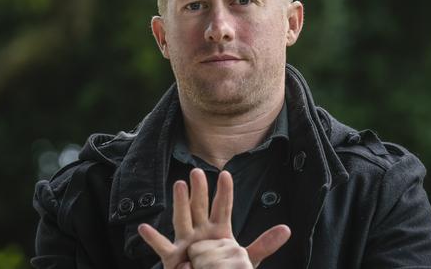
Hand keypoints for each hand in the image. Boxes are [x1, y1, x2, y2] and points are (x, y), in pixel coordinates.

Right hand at [138, 168, 290, 268]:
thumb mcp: (246, 259)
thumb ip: (264, 244)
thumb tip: (287, 230)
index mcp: (219, 232)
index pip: (223, 208)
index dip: (225, 192)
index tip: (226, 174)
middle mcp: (201, 233)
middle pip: (200, 207)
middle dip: (199, 190)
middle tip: (197, 171)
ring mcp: (186, 244)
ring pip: (182, 220)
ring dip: (180, 203)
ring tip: (178, 184)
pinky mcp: (173, 258)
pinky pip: (162, 247)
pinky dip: (152, 239)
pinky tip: (143, 228)